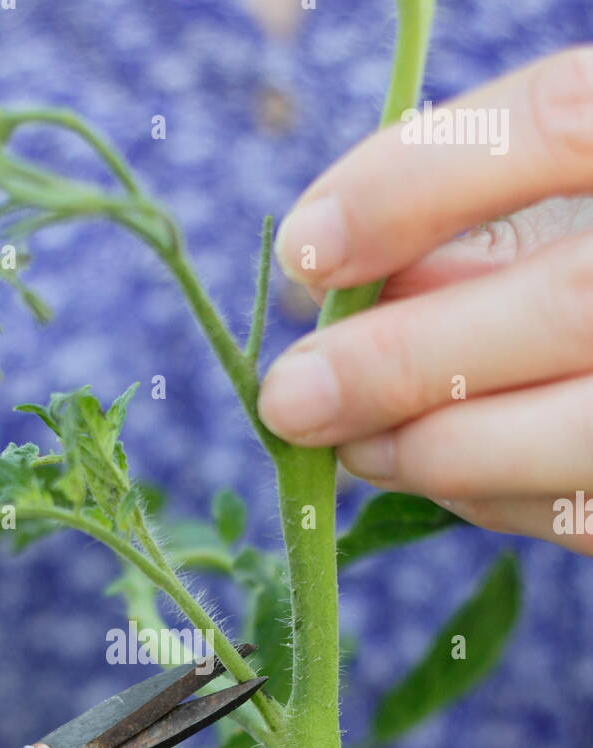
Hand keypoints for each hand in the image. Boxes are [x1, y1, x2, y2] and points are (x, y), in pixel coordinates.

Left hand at [258, 47, 592, 555]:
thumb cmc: (587, 273)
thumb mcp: (561, 216)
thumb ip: (480, 226)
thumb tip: (343, 288)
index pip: (565, 124)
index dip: (420, 180)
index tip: (305, 247)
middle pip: (572, 303)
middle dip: (405, 362)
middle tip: (292, 396)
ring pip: (580, 435)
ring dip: (436, 449)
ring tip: (350, 441)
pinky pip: (587, 514)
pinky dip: (491, 496)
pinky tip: (431, 467)